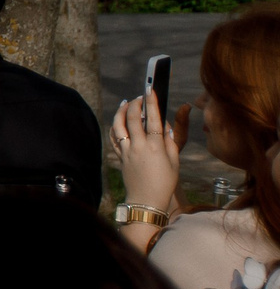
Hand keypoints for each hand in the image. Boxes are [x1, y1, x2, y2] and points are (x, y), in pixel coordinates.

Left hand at [109, 89, 187, 216]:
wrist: (146, 200)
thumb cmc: (165, 182)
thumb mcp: (174, 161)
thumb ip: (170, 141)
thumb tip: (166, 126)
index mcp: (156, 147)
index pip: (153, 119)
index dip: (151, 102)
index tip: (150, 89)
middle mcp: (139, 146)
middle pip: (133, 118)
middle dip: (136, 103)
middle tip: (140, 96)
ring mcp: (127, 151)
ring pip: (119, 125)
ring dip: (122, 111)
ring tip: (127, 103)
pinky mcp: (119, 156)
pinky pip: (113, 137)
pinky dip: (115, 125)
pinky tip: (118, 120)